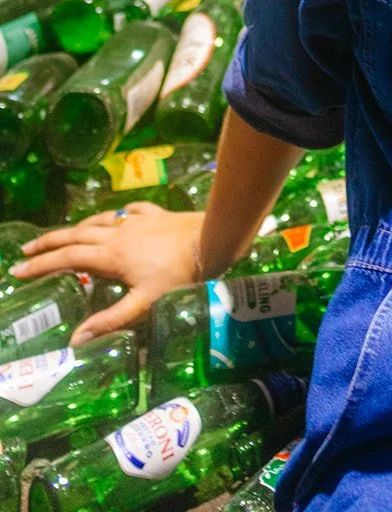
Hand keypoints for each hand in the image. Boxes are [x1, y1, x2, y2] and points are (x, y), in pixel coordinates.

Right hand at [8, 203, 204, 345]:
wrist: (211, 241)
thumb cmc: (180, 275)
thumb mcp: (144, 304)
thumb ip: (111, 320)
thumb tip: (76, 340)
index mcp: (111, 256)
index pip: (67, 259)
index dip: (41, 265)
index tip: (17, 270)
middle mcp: (118, 233)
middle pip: (76, 235)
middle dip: (49, 243)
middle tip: (27, 250)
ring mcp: (137, 221)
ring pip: (99, 220)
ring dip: (77, 227)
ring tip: (65, 234)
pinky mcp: (156, 214)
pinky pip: (130, 211)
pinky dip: (117, 214)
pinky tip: (118, 216)